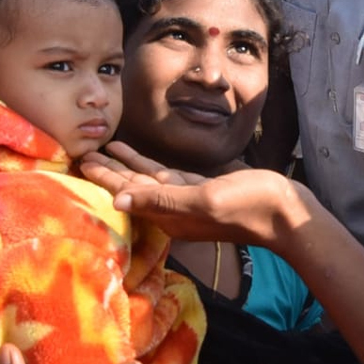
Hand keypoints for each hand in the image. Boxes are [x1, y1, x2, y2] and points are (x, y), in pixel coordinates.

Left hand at [80, 142, 311, 248]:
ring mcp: (186, 200)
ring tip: (104, 148)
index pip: (127, 191)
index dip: (103, 176)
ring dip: (125, 164)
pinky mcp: (200, 190)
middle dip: (107, 169)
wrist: (283, 211)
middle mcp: (172, 210)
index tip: (79, 160)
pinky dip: (150, 165)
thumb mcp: (202, 200)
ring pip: (147, 179)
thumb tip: (118, 199)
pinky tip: (139, 156)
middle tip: (82, 150)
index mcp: (168, 215)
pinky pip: (167, 176)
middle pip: (132, 185)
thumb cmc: (246, 205)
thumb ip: (161, 198)